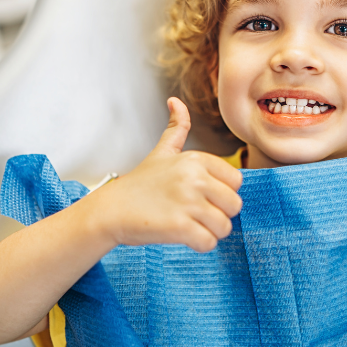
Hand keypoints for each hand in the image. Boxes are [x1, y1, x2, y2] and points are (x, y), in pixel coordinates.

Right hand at [93, 97, 242, 251]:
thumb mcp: (161, 152)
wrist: (110, 210)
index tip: (202, 197)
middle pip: (234, 205)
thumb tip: (176, 101)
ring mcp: (188, 202)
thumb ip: (176, 128)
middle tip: (197, 215)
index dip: (222, 194)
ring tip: (190, 226)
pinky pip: (209, 243)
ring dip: (211, 232)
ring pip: (224, 226)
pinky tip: (184, 238)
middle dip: (220, 215)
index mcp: (196, 159)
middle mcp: (194, 177)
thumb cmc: (139, 184)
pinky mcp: (180, 226)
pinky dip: (200, 245)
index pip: (236, 181)